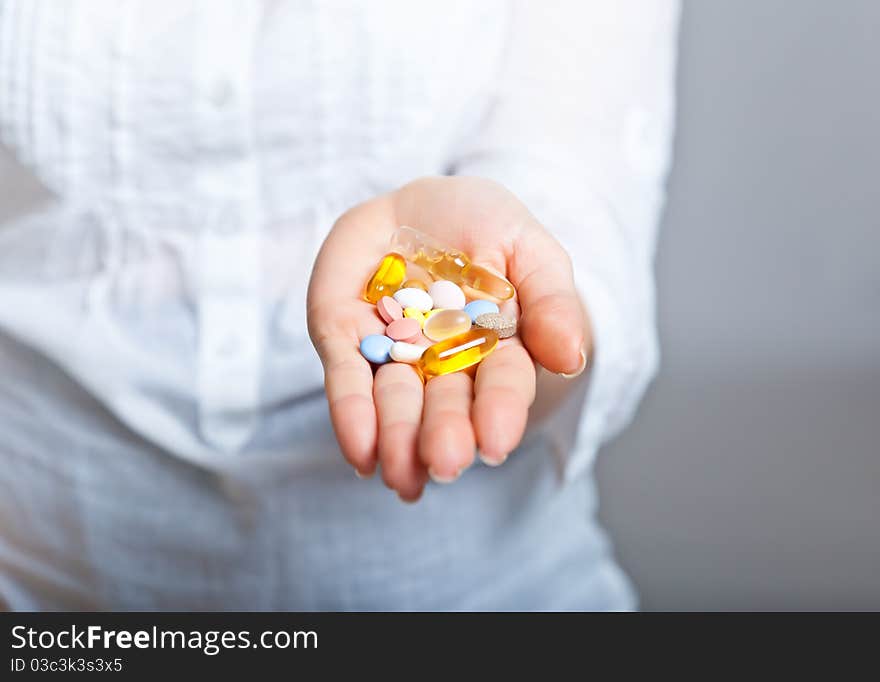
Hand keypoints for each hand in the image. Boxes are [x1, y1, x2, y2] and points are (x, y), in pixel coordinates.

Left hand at [307, 177, 588, 500]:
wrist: (418, 203)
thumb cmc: (483, 225)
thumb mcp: (528, 248)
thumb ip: (549, 300)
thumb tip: (570, 358)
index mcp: (497, 348)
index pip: (502, 384)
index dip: (499, 412)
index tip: (495, 442)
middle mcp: (445, 363)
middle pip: (446, 403)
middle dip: (444, 433)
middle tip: (444, 463)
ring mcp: (393, 354)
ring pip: (395, 402)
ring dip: (397, 438)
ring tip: (401, 474)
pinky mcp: (346, 338)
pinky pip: (348, 378)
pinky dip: (351, 414)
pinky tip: (360, 454)